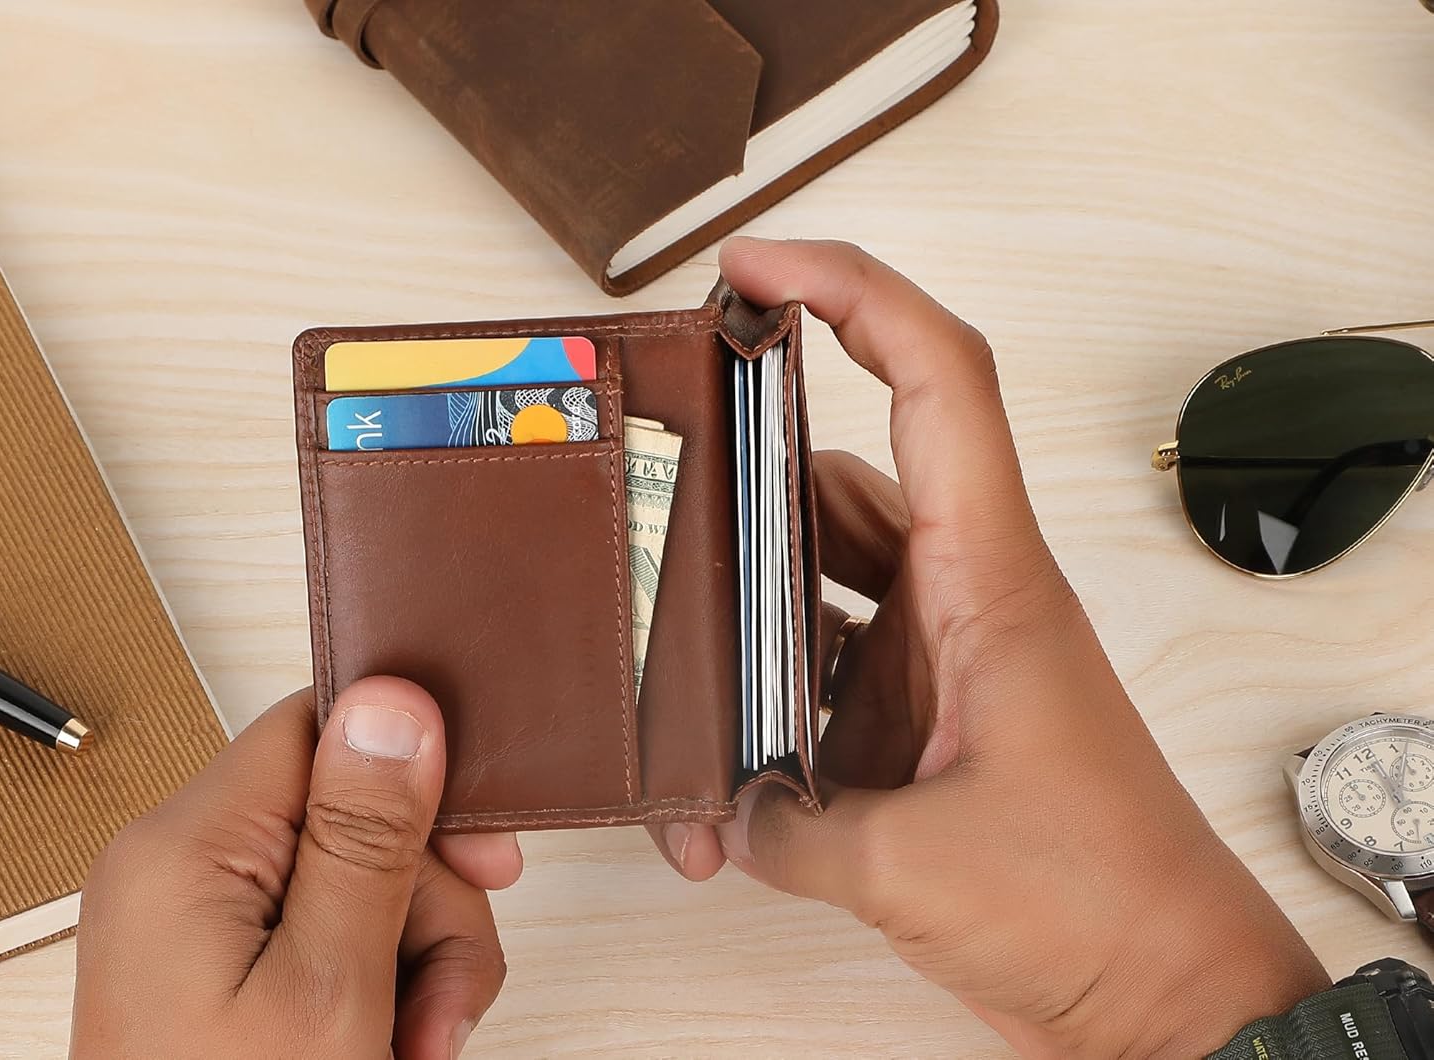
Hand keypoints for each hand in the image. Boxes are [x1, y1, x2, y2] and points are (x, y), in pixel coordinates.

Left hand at [71, 677, 518, 1058]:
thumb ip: (365, 838)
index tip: (486, 844)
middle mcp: (181, 867)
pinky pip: (333, 929)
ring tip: (420, 1045)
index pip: (321, 727)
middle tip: (447, 1002)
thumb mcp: (329, 988)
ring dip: (420, 958)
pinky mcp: (222, 962)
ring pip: (362, 878)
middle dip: (429, 903)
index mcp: (187, 847)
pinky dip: (382, 983)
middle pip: (357, 813)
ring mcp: (200, 919)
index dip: (417, 770)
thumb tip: (395, 702)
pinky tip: (397, 1043)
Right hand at [651, 238, 1327, 1055]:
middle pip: (841, 478)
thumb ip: (783, 825)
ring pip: (821, 577)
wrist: (1168, 999)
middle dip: (747, 476)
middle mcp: (963, 599)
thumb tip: (713, 812)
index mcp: (988, 579)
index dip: (852, 293)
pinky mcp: (924, 726)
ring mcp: (939, 662)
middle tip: (661, 479)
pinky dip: (769, 709)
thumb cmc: (1099, 902)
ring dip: (747, 613)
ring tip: (671, 651)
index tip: (756, 268)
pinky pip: (825, 677)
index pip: (936, 380)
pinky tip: (721, 774)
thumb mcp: (911, 864)